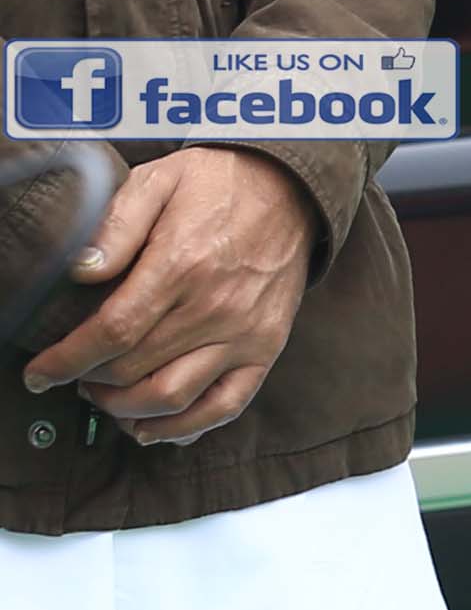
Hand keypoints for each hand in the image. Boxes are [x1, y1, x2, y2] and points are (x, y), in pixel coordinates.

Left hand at [21, 149, 318, 441]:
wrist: (292, 189)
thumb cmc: (217, 184)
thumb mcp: (157, 181)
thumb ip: (115, 225)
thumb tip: (79, 271)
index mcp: (182, 265)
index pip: (112, 332)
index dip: (66, 361)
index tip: (38, 374)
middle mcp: (216, 307)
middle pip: (133, 370)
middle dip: (87, 381)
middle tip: (71, 374)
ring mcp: (246, 332)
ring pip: (173, 397)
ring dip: (125, 409)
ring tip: (103, 396)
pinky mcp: (267, 347)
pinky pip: (226, 405)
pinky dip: (185, 428)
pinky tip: (151, 427)